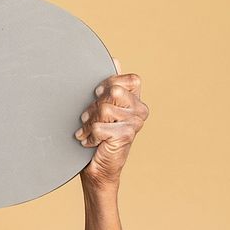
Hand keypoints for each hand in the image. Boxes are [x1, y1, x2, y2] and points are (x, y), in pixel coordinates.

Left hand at [74, 58, 149, 187]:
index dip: (109, 83)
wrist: (96, 169)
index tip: (97, 94)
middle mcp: (140, 111)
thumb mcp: (101, 107)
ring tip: (88, 132)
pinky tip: (91, 142)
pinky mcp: (126, 135)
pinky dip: (89, 135)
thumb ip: (110, 85)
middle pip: (113, 92)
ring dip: (89, 122)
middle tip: (89, 118)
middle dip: (95, 105)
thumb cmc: (97, 138)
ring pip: (104, 109)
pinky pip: (99, 126)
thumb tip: (114, 59)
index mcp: (136, 101)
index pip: (129, 80)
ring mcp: (135, 123)